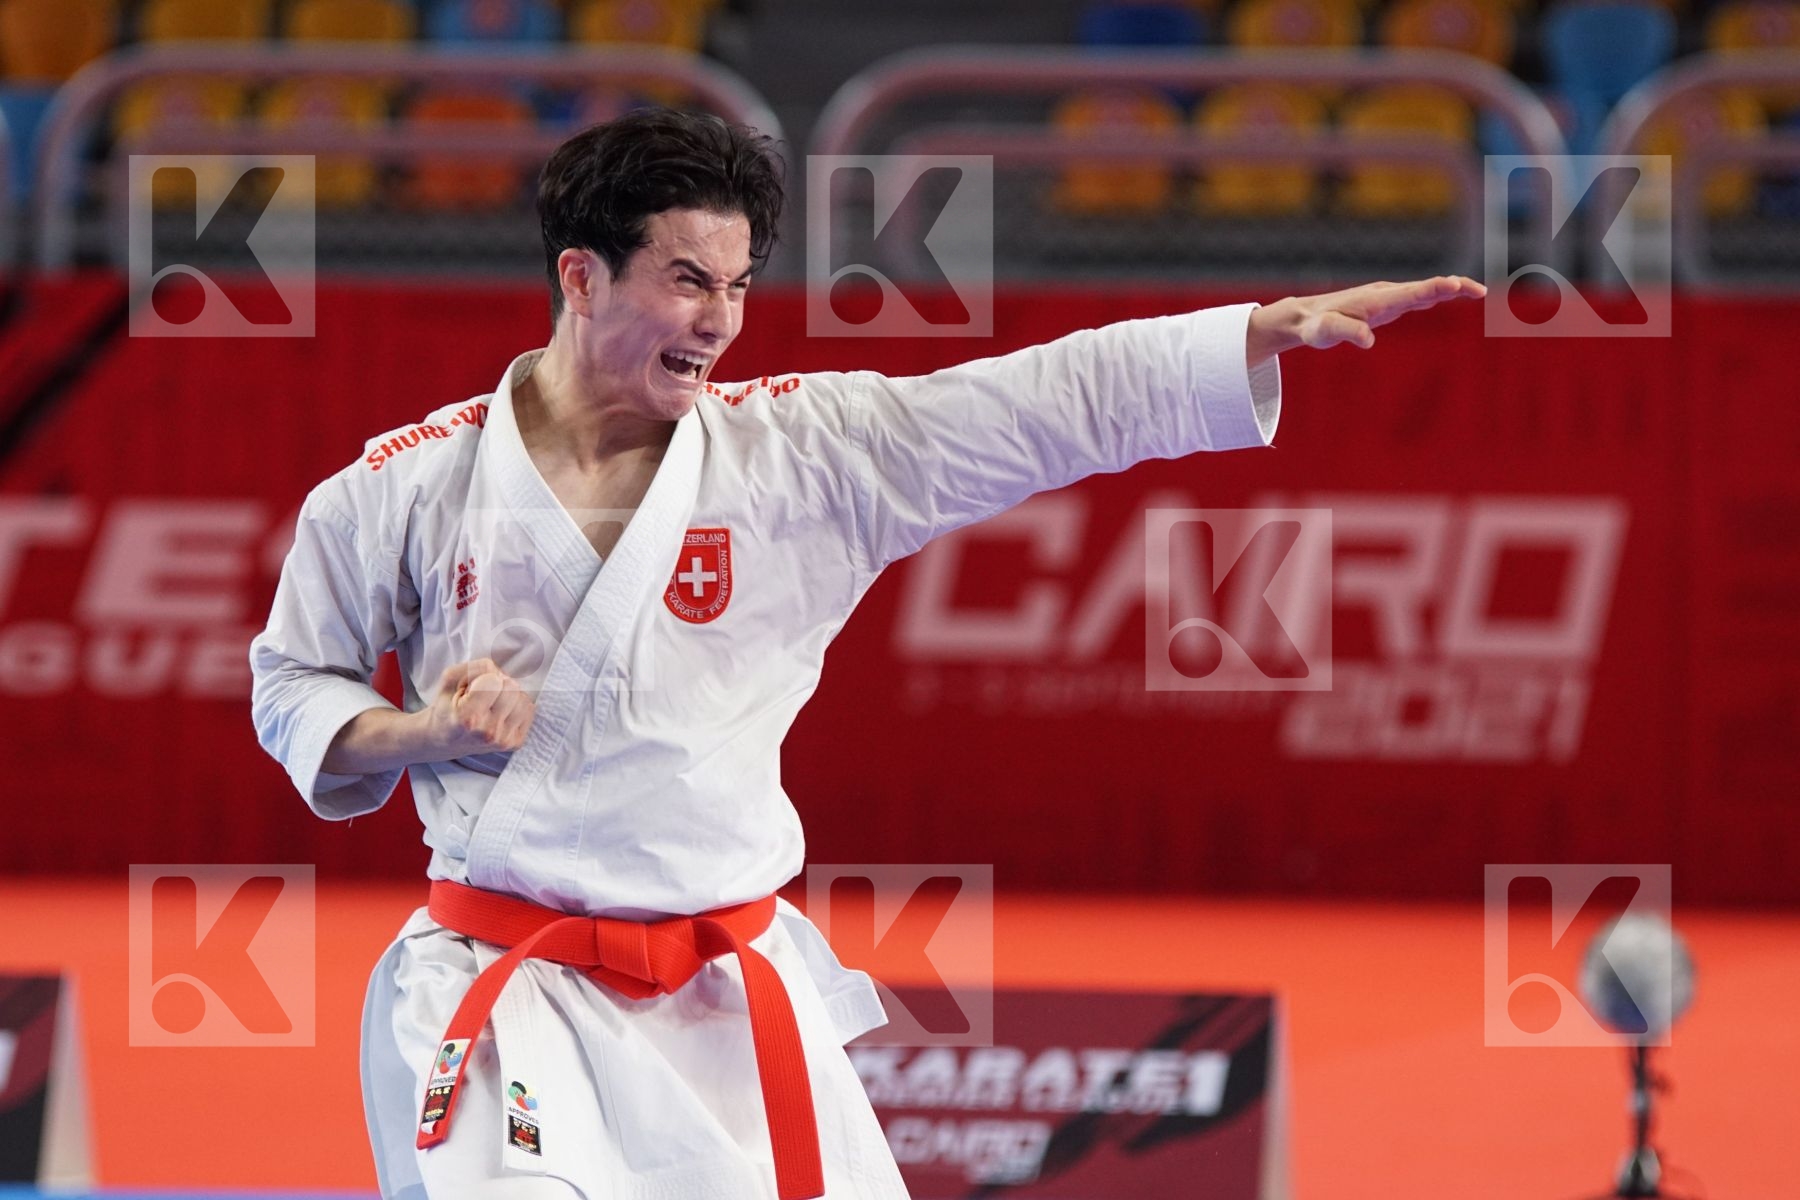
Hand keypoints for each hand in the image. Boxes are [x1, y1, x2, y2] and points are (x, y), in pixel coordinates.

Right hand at [420, 658, 535, 757]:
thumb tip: (501, 672)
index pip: (495, 680)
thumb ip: (475, 667)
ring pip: (524, 699)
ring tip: (493, 705)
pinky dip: (517, 707)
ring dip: (510, 696)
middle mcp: (488, 732)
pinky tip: (502, 713)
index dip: (484, 678)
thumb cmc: (447, 707)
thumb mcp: (450, 679)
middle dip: (499, 685)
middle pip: (512, 688)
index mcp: (468, 717)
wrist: (443, 740)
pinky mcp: (515, 743)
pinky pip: (529, 711)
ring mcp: (503, 740)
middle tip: (484, 697)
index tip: (472, 689)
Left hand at [1246, 275, 1487, 364]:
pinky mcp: (1389, 304)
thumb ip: (1346, 332)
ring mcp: (1389, 297)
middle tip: (1478, 291)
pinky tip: (1453, 294)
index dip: (1433, 289)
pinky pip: (1418, 296)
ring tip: (1477, 291)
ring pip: (1425, 290)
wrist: (1305, 316)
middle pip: (1425, 288)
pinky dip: (1438, 293)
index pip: (1410, 293)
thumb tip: (1368, 340)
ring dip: (1451, 289)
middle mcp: (1386, 294)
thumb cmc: (1315, 326)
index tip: (1455, 285)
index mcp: (1376, 300)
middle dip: (1452, 287)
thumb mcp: (1325, 332)